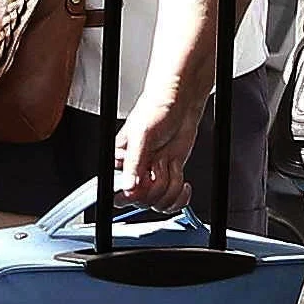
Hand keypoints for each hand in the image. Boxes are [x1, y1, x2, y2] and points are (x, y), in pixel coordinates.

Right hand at [114, 66, 207, 211]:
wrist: (181, 103)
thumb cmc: (155, 110)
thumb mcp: (141, 135)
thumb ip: (133, 163)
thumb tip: (128, 187)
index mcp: (121, 162)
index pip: (120, 192)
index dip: (134, 193)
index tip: (145, 182)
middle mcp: (135, 171)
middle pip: (142, 201)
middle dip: (157, 187)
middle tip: (160, 166)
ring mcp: (153, 174)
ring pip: (160, 201)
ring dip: (171, 187)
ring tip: (171, 167)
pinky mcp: (169, 174)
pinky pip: (172, 198)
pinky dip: (181, 195)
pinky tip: (183, 184)